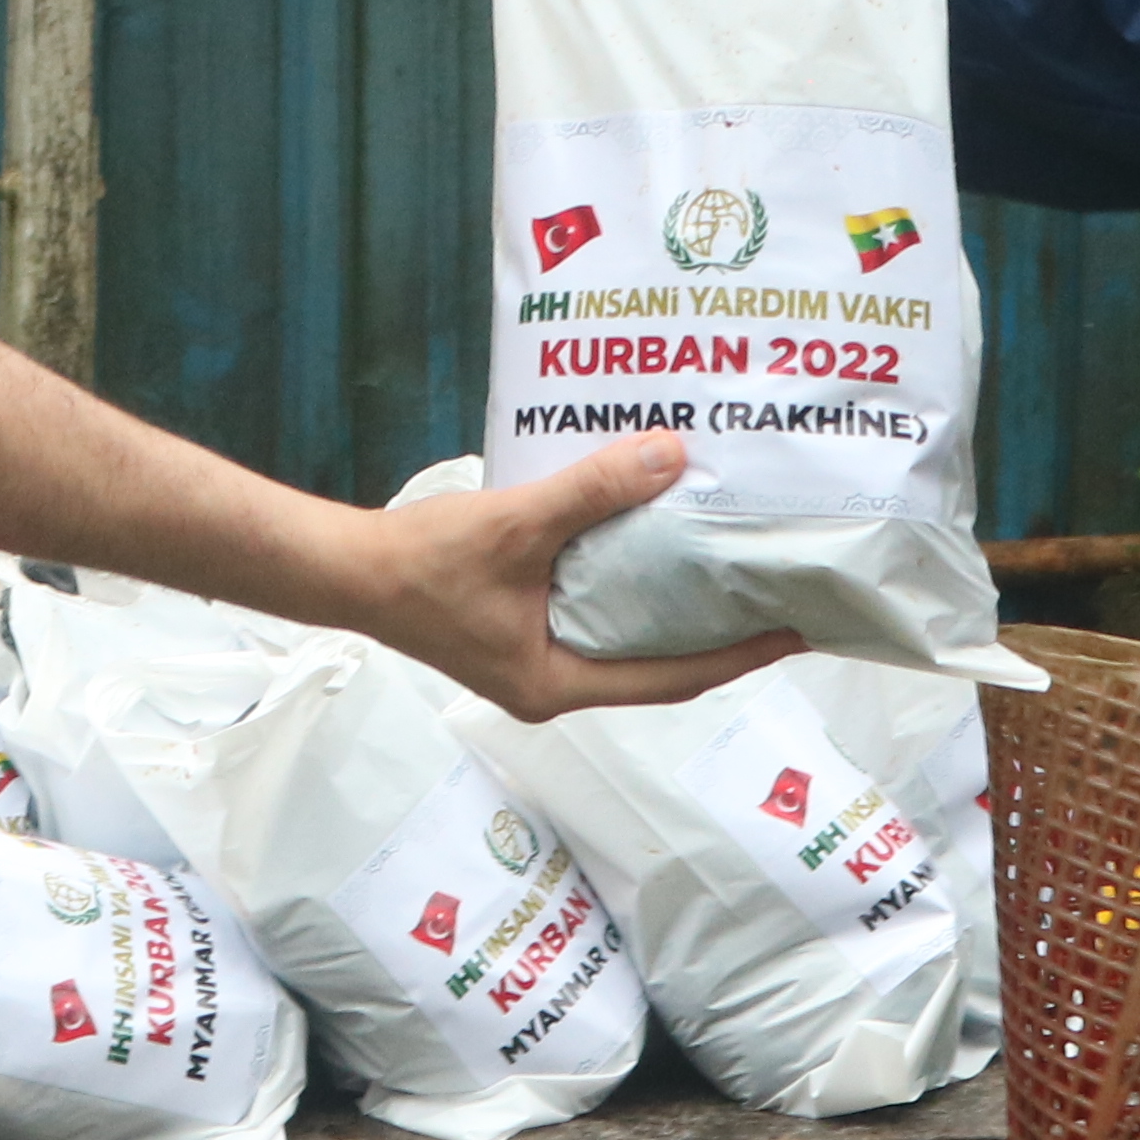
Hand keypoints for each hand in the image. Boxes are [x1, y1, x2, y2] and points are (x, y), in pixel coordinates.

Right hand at [329, 435, 796, 718]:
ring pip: (624, 636)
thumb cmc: (421, 564)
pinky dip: (627, 583)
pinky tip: (647, 543)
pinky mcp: (516, 628)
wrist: (344, 568)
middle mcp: (554, 681)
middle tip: (773, 592)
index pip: (675, 678)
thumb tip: (670, 456)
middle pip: (657, 663)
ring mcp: (533, 657)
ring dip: (670, 604)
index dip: (739, 654)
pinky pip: (593, 610)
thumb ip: (592, 492)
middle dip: (715, 631)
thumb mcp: (517, 526)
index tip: (795, 630)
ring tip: (725, 566)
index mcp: (559, 683)